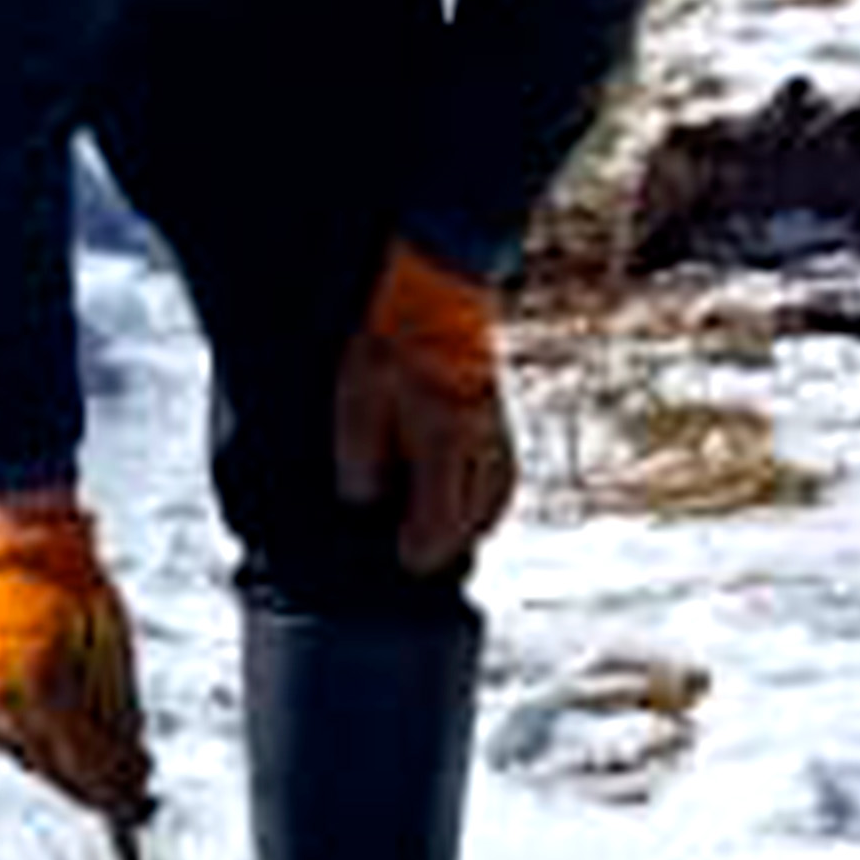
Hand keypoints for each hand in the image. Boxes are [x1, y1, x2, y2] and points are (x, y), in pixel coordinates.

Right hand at [0, 491, 150, 818]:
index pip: (83, 758)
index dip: (113, 791)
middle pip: (55, 767)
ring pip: (31, 758)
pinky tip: (66, 748)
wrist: (28, 553)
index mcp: (44, 680)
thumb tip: (135, 769)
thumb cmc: (79, 592)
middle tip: (129, 801)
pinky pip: (11, 738)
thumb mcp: (116, 655)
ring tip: (104, 773)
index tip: (137, 810)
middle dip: (94, 788)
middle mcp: (6, 692)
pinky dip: (42, 748)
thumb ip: (122, 718)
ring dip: (69, 771)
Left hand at [328, 241, 515, 577]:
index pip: (440, 520)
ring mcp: (495, 434)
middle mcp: (478, 445)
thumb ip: (360, 457)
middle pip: (472, 519)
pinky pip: (502, 480)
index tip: (403, 564)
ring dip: (467, 525)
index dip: (420, 550)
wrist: (434, 295)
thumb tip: (365, 503)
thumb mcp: (357, 402)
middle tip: (416, 560)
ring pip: (493, 502)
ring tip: (439, 539)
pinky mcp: (498, 423)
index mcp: (443, 441)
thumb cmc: (390, 348)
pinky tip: (465, 505)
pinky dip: (484, 501)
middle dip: (446, 545)